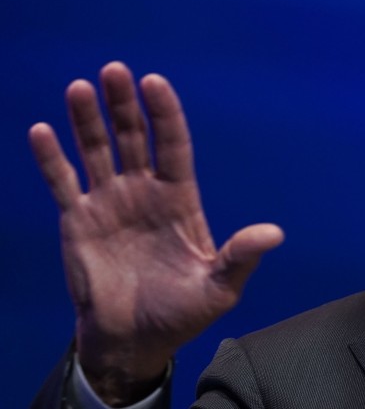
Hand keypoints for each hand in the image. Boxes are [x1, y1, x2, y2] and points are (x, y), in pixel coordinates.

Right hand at [30, 61, 283, 403]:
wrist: (134, 341)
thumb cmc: (181, 313)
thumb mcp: (218, 287)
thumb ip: (240, 256)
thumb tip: (275, 234)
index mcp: (179, 198)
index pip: (172, 144)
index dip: (164, 113)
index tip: (154, 82)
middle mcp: (144, 191)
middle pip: (133, 136)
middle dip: (124, 104)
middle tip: (115, 70)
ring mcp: (110, 202)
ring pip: (97, 150)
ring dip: (86, 120)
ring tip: (79, 87)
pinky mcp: (78, 220)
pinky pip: (63, 182)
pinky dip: (51, 158)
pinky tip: (41, 130)